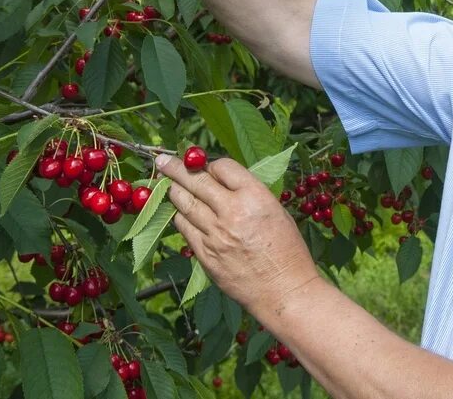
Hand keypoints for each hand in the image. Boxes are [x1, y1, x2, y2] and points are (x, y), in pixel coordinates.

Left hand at [158, 153, 320, 316]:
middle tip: (164, 160)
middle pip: (197, 181)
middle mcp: (231, 212)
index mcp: (255, 197)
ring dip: (175, 191)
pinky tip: (179, 213)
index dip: (213, 165)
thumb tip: (224, 184)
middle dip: (178, 168)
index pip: (223, 167)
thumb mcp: (276, 212)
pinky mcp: (205, 254)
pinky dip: (181, 217)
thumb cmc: (287, 251)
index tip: (207, 166)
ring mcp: (215, 234)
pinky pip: (185, 228)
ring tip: (168, 184)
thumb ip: (250, 195)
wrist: (283, 291)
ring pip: (185, 204)